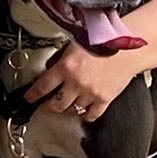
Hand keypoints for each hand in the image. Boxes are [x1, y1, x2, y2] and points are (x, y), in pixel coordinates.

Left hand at [24, 46, 138, 122]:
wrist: (127, 47)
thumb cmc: (103, 42)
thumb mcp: (75, 44)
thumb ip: (61, 58)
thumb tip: (50, 67)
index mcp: (66, 66)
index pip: (42, 86)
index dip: (32, 95)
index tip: (28, 98)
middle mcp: (76, 82)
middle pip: (56, 104)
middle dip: (49, 106)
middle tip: (47, 104)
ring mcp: (90, 93)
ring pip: (73, 110)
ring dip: (69, 108)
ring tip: (68, 103)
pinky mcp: (104, 99)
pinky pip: (91, 115)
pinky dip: (86, 115)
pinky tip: (84, 110)